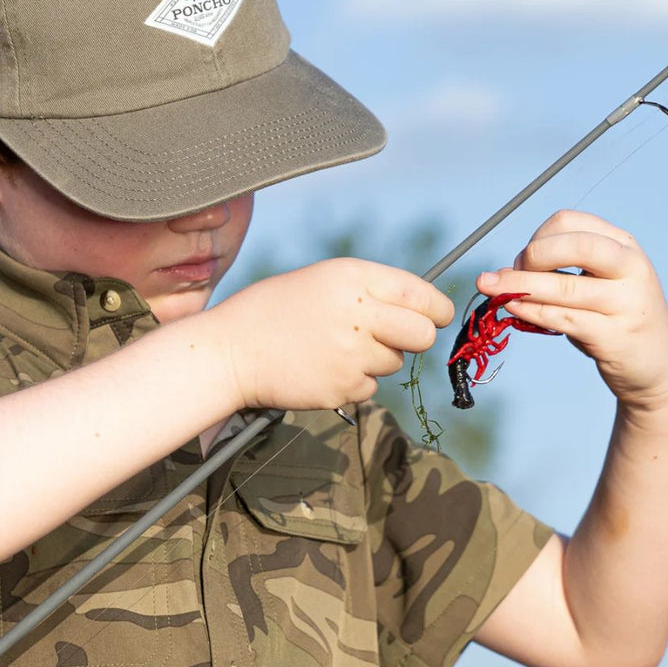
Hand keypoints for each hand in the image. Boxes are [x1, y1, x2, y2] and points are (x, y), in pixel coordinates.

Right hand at [208, 258, 454, 411]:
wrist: (230, 351)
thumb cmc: (273, 310)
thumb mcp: (322, 280)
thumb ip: (369, 290)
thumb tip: (417, 308)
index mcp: (354, 279)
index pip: (421, 296)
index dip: (436, 309)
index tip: (436, 316)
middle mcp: (359, 314)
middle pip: (423, 335)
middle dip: (416, 338)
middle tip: (395, 339)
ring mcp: (352, 355)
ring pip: (394, 363)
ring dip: (375, 360)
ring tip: (334, 349)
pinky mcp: (343, 387)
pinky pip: (370, 388)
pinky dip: (354, 382)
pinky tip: (323, 368)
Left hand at [475, 210, 667, 412]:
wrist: (656, 367)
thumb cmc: (615, 320)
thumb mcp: (599, 283)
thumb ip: (560, 271)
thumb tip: (502, 273)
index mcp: (623, 246)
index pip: (570, 223)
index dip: (537, 237)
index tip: (524, 260)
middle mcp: (630, 268)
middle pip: (575, 245)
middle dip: (533, 256)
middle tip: (509, 275)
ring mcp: (626, 302)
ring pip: (563, 287)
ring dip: (519, 287)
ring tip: (493, 291)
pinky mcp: (614, 336)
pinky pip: (563, 318)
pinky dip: (531, 312)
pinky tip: (513, 309)